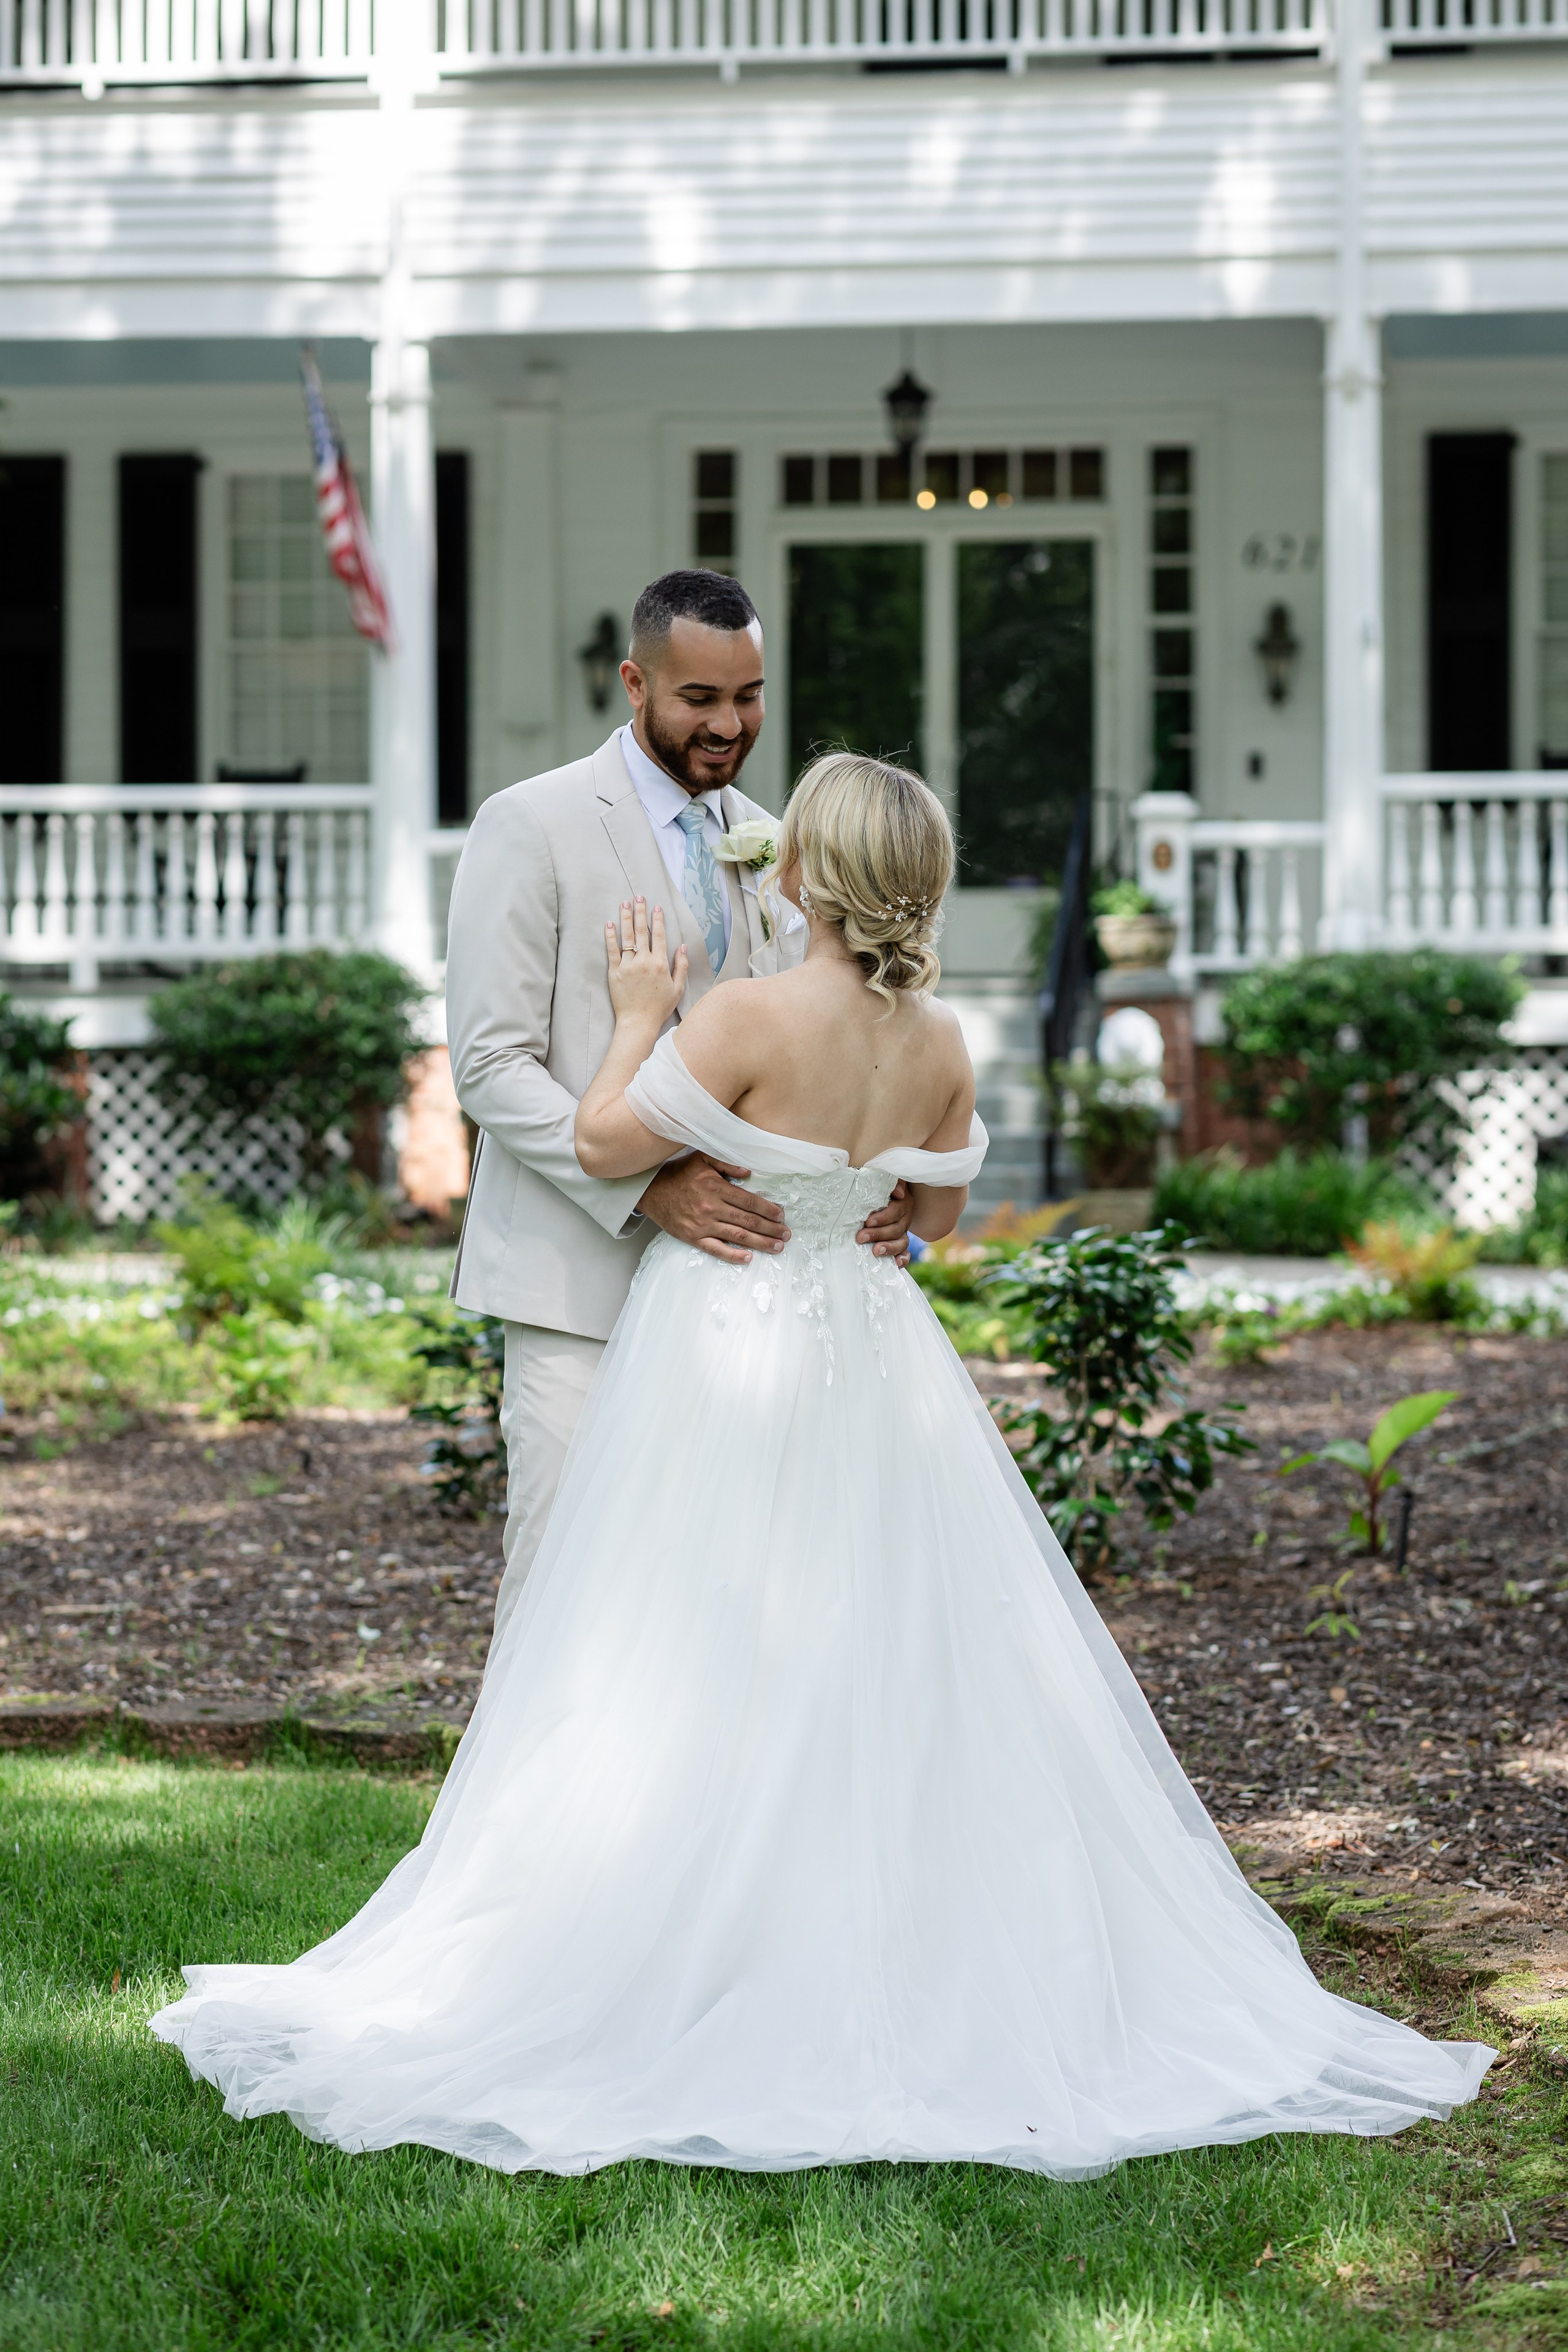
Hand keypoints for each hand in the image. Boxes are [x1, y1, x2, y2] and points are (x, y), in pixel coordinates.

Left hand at [605, 897, 685, 1030]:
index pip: (660, 935)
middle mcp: (644, 961)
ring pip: (627, 936)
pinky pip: (612, 950)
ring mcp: (628, 966)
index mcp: (661, 964)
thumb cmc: (659, 1008)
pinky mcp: (614, 972)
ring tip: (624, 903)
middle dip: (640, 911)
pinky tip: (609, 924)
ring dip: (626, 918)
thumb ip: (681, 966)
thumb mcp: (677, 989)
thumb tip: (683, 946)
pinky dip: (610, 936)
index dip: (658, 919)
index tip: (656, 906)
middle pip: (642, 931)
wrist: (638, 1023)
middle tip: (638, 896)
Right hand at [637, 1153, 789, 1265]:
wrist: (650, 1190)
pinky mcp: (693, 1237)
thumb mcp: (702, 1158)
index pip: (749, 1201)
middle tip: (786, 1234)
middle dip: (770, 1229)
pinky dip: (733, 1255)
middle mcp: (712, 1208)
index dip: (768, 1209)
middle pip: (748, 1221)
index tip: (781, 1215)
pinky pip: (716, 1249)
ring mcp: (702, 1225)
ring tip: (777, 1247)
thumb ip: (727, 1163)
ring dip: (760, 1243)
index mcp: (716, 1188)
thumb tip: (749, 1172)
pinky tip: (748, 1258)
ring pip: (737, 1236)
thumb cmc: (678, 1174)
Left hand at [857, 1178, 912, 1267]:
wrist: (871, 1197)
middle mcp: (904, 1218)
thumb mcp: (879, 1180)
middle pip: (897, 1228)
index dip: (883, 1217)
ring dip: (890, 1248)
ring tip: (876, 1251)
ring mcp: (902, 1232)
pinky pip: (905, 1253)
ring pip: (902, 1242)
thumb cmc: (872, 1187)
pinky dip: (902, 1259)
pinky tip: (897, 1264)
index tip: (868, 1221)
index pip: (896, 1211)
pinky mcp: (898, 1243)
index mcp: (902, 1202)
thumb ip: (890, 1182)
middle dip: (878, 1234)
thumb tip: (899, 1193)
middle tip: (860, 1237)